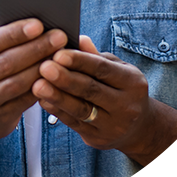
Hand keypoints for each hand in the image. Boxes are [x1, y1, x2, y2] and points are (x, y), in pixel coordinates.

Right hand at [0, 18, 67, 144]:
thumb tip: (16, 11)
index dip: (15, 33)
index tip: (38, 24)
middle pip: (6, 62)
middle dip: (35, 48)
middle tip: (59, 36)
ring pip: (16, 82)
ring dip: (41, 67)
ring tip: (61, 55)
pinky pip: (24, 101)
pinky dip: (41, 86)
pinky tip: (55, 76)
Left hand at [32, 36, 155, 154]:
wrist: (138, 127)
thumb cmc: (120, 87)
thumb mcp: (116, 68)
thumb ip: (95, 56)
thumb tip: (78, 38)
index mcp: (132, 82)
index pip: (103, 69)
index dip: (79, 61)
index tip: (58, 53)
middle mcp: (127, 105)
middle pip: (91, 90)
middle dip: (65, 78)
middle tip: (44, 67)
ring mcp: (114, 125)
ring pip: (81, 109)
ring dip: (57, 97)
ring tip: (37, 85)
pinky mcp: (99, 139)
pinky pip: (74, 124)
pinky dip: (57, 111)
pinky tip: (42, 100)